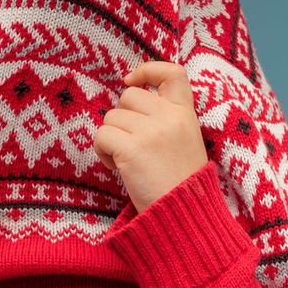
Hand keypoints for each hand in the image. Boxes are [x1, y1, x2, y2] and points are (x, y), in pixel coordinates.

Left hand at [93, 61, 208, 214]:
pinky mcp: (132, 148)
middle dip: (122, 119)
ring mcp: (151, 132)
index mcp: (186, 114)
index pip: (172, 73)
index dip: (147, 69)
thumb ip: (166, 118)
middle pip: (127, 97)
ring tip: (128, 161)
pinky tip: (118, 168)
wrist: (185, 218)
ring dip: (111, 138)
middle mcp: (170, 117)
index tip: (131, 80)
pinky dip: (102, 152)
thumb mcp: (186, 141)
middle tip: (132, 145)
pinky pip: (101, 136)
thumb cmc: (180, 184)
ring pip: (111, 117)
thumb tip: (130, 96)